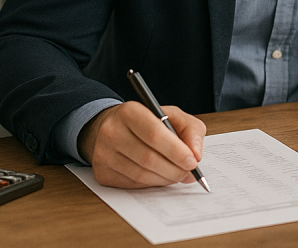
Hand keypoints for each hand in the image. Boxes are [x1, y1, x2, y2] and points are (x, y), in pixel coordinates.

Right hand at [78, 101, 206, 187]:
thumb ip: (191, 129)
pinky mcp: (101, 172)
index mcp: (130, 111)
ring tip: (177, 175)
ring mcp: (103, 153)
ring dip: (165, 179)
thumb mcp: (172, 115)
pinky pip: (132, 184)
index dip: (176, 151)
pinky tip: (159, 176)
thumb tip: (196, 155)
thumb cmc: (147, 122)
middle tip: (189, 173)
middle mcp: (112, 131)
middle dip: (174, 169)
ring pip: (141, 175)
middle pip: (148, 158)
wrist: (112, 128)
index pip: (155, 134)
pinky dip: (151, 184)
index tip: (193, 162)